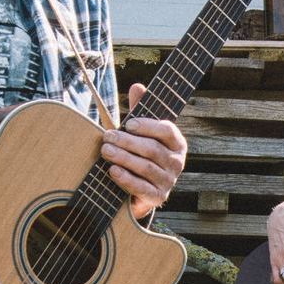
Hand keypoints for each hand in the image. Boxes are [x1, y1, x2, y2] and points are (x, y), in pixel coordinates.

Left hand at [99, 84, 186, 218]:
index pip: (167, 131)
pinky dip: (126, 179)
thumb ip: (141, 109)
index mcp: (177, 143)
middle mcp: (177, 162)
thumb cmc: (141, 152)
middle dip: (128, 142)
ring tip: (106, 150)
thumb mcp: (140, 130)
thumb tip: (138, 86)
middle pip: (152, 149)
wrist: (141, 187)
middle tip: (107, 137)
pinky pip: (142, 188)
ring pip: (146, 167)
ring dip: (124, 158)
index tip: (128, 123)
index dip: (148, 126)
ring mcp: (169, 181)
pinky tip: (113, 170)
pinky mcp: (158, 197)